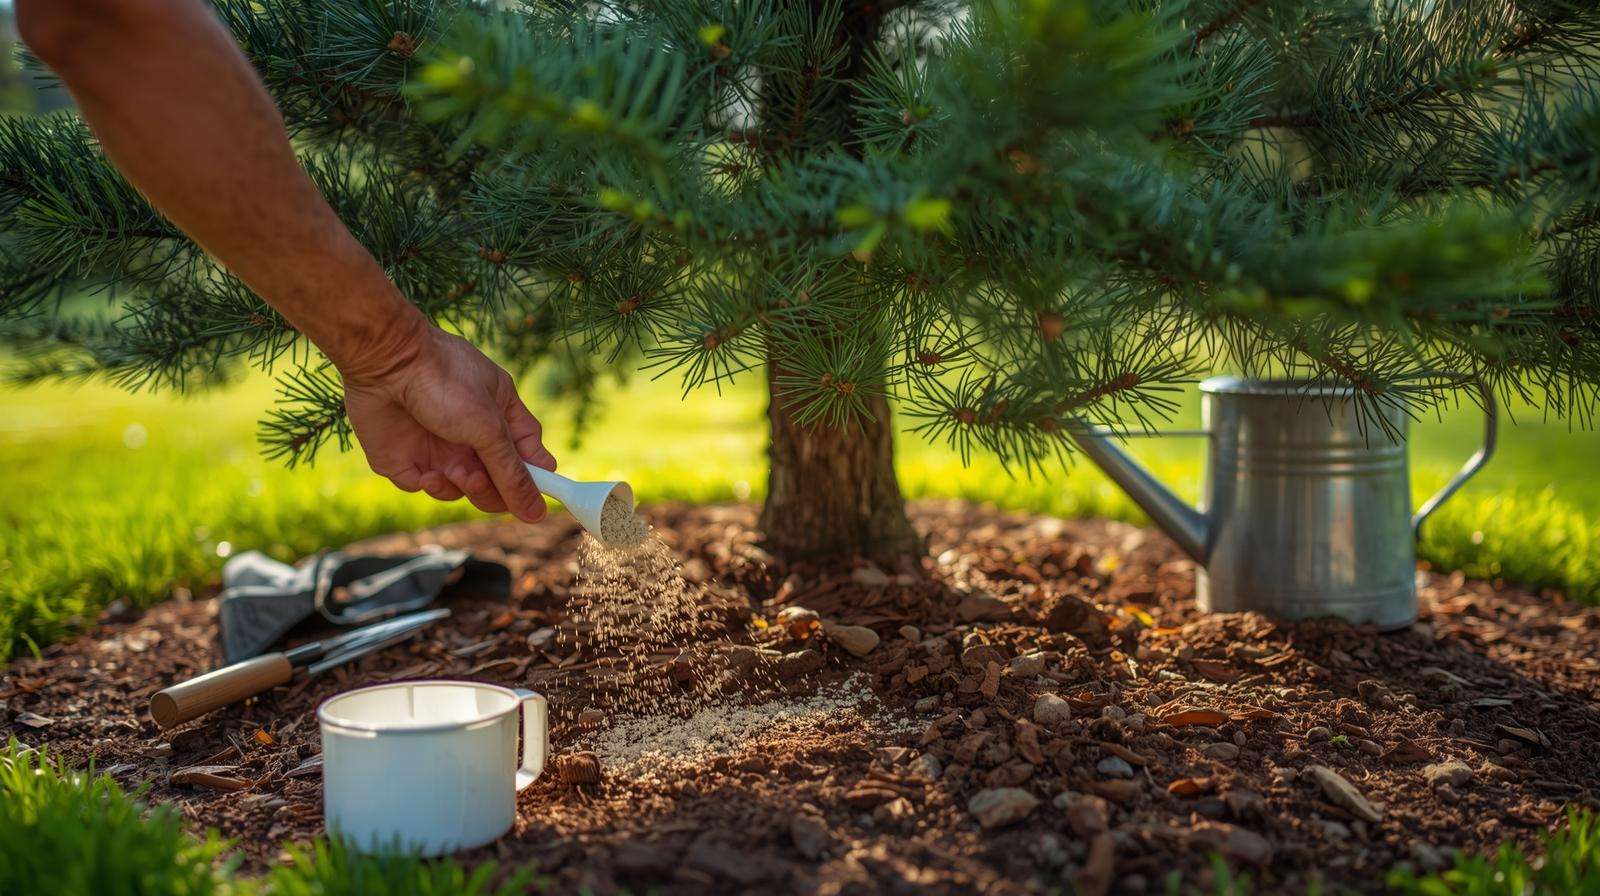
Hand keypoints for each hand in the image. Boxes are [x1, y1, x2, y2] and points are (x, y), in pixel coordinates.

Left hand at [339, 316, 556, 522]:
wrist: (385, 360)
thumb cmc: (445, 379)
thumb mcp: (488, 427)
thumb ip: (513, 472)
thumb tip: (539, 512)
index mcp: (502, 418)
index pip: (530, 461)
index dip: (536, 484)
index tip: (537, 508)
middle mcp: (473, 435)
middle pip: (498, 483)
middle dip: (493, 490)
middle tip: (477, 479)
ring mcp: (440, 448)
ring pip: (463, 491)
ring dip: (463, 488)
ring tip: (454, 471)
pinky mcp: (408, 459)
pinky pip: (429, 488)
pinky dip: (433, 487)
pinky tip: (427, 474)